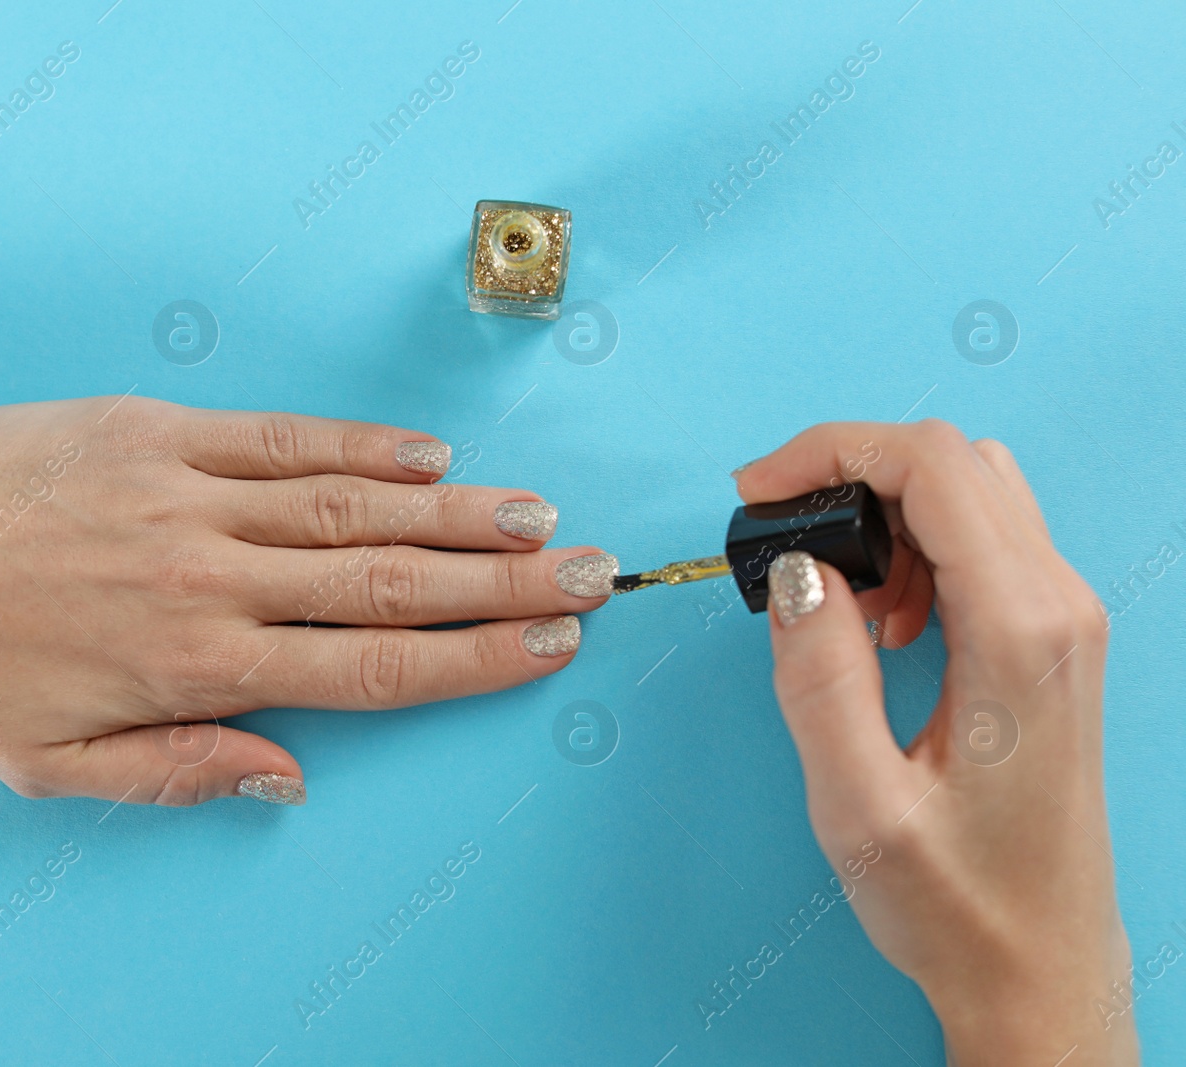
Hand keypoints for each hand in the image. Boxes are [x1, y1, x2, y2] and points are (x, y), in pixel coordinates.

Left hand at [0, 396, 612, 805]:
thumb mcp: (52, 764)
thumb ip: (181, 772)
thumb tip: (291, 777)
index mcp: (197, 662)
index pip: (376, 664)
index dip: (477, 657)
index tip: (550, 646)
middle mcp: (213, 573)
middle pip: (395, 578)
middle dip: (507, 581)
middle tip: (591, 574)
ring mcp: (188, 491)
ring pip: (355, 504)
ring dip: (460, 511)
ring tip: (538, 516)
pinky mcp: (154, 429)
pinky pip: (281, 438)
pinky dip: (363, 446)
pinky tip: (429, 455)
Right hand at [737, 420, 1136, 1065]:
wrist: (1041, 970)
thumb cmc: (959, 903)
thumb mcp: (859, 804)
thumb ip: (819, 675)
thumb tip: (796, 567)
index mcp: (1020, 633)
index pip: (934, 467)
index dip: (831, 451)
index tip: (758, 491)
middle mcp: (1060, 609)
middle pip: (955, 462)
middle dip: (851, 474)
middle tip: (780, 540)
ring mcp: (1066, 623)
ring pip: (974, 493)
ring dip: (887, 516)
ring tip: (842, 605)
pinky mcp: (1052, 642)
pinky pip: (986, 543)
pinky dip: (918, 551)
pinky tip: (887, 626)